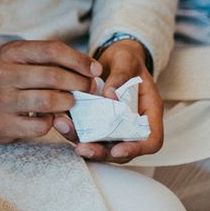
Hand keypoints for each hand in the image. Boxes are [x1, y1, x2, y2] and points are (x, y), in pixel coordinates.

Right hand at [0, 40, 101, 143]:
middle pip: (53, 76)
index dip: (78, 60)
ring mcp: (0, 99)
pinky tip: (50, 118)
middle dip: (79, 83)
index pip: (52, 50)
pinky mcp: (3, 123)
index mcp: (11, 53)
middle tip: (89, 89)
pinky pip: (40, 125)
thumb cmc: (14, 82)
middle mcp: (2, 73)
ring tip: (71, 103)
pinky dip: (52, 123)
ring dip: (68, 103)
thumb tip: (92, 70)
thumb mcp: (25, 62)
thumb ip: (54, 62)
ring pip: (48, 101)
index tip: (95, 70)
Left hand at [55, 40, 162, 163]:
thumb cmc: (126, 59)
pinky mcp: (96, 122)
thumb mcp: (127, 60)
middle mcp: (132, 125)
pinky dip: (73, 129)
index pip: (151, 141)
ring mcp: (113, 126)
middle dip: (101, 152)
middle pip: (121, 151)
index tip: (117, 150)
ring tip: (63, 129)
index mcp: (149, 113)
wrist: (113, 58)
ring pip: (100, 145)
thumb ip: (121, 76)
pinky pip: (86, 132)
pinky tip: (58, 120)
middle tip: (82, 148)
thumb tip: (110, 94)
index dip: (136, 149)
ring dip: (82, 142)